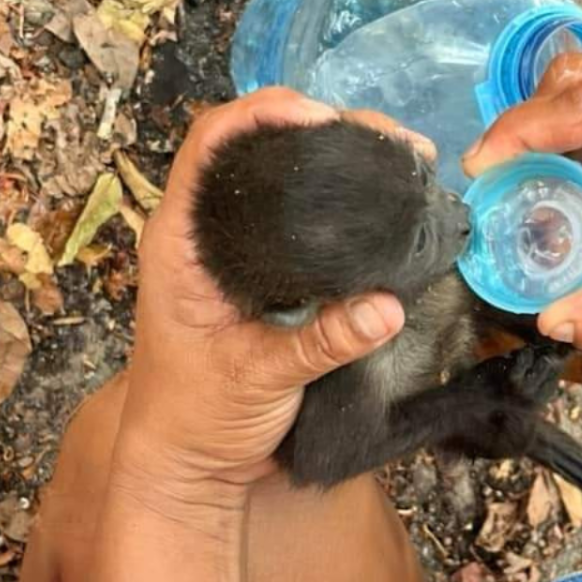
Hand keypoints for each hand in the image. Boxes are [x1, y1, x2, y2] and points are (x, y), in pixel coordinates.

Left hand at [116, 88, 433, 501]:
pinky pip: (309, 226)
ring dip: (341, 164)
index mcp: (181, 241)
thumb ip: (322, 342)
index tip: (322, 117)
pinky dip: (347, 209)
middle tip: (388, 140)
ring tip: (401, 162)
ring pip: (288, 184)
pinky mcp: (272, 278)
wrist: (192, 466)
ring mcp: (241, 254)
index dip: (262, 115)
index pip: (213, 145)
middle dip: (324, 131)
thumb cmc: (197, 418)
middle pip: (260, 151)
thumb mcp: (258, 378)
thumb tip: (389, 307)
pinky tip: (389, 207)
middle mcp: (208, 235)